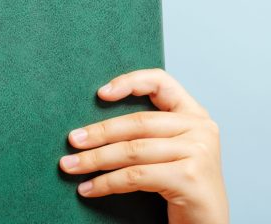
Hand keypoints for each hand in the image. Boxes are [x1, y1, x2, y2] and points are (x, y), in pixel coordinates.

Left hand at [58, 68, 227, 223]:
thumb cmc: (182, 185)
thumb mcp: (169, 149)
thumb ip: (147, 130)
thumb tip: (92, 126)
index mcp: (194, 114)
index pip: (161, 82)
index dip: (130, 81)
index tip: (100, 94)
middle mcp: (200, 128)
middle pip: (138, 122)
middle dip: (99, 132)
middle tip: (72, 140)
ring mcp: (198, 152)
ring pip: (132, 150)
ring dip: (95, 159)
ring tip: (70, 166)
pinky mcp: (189, 177)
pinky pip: (135, 176)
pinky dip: (107, 182)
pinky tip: (89, 189)